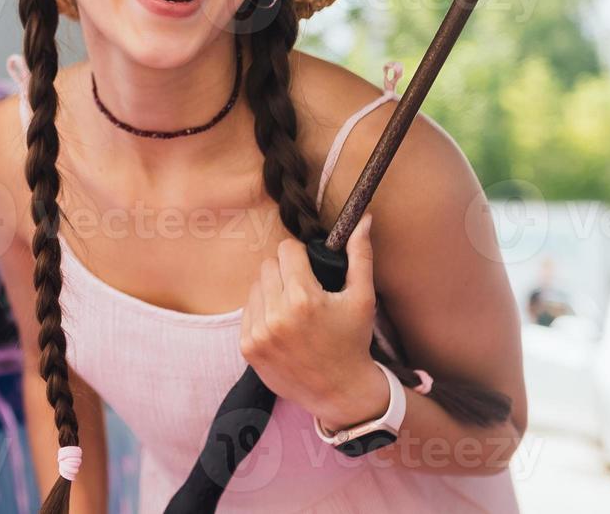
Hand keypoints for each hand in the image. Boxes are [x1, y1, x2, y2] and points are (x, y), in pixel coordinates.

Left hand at [240, 214, 387, 428]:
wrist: (340, 392)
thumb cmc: (353, 342)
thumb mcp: (362, 298)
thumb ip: (360, 255)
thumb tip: (363, 218)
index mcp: (303, 298)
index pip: (286, 250)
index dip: (300, 256)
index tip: (311, 270)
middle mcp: (277, 315)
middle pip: (268, 265)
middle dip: (285, 271)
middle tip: (303, 290)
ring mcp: (259, 333)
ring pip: (255, 286)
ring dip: (271, 290)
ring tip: (292, 308)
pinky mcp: (248, 348)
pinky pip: (247, 311)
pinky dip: (261, 312)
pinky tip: (281, 325)